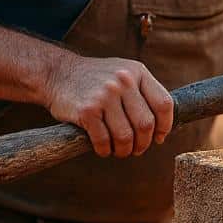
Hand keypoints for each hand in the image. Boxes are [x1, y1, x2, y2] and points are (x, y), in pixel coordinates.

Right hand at [43, 53, 174, 157]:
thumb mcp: (124, 73)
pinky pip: (103, 140)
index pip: (164, 104)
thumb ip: (143, 91)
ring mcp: (105, 95)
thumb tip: (162, 125)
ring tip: (120, 151)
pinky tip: (103, 149)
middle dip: (143, 143)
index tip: (158, 137)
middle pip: (146, 124)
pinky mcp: (87, 110)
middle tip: (137, 149)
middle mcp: (124, 81)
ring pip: (125, 136)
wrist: (57, 73)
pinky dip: (105, 150)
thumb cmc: (95, 79)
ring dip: (124, 150)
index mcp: (137, 72)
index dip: (165, 126)